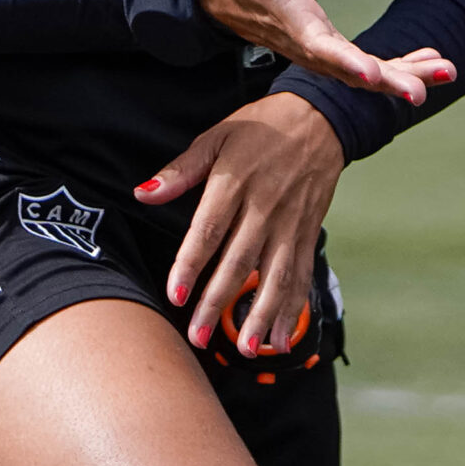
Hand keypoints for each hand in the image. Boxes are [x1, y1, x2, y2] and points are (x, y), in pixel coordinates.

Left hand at [136, 95, 343, 353]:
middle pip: (240, 261)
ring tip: (247, 349)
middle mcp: (265, 206)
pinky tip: (282, 338)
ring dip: (262, 315)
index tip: (175, 295)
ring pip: (276, 275)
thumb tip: (143, 193)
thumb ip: (181, 170)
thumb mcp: (217, 136)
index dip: (191, 264)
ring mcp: (290, 222)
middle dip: (218, 302)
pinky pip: (301, 274)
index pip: (210, 229)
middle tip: (198, 336)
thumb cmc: (261, 126)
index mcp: (235, 181)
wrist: (320, 116)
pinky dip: (293, 308)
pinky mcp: (309, 231)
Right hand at [194, 0, 454, 103]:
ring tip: (447, 72)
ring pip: (367, 72)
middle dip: (387, 81)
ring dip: (407, 75)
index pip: (317, 45)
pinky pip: (370, 65)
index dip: (344, 61)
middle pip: (350, 69)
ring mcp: (321, 52)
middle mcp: (307, 43)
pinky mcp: (330, 50)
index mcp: (289, 19)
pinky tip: (432, 62)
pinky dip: (401, 65)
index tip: (371, 76)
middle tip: (420, 93)